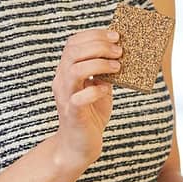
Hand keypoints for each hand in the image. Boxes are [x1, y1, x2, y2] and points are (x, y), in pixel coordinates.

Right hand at [51, 27, 121, 168]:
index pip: (72, 43)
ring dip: (99, 64)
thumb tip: (121, 52)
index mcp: (66, 71)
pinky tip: (107, 90)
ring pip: (75, 70)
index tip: (115, 35)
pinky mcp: (72, 114)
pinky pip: (80, 98)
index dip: (93, 35)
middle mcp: (62, 81)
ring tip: (117, 67)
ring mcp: (65, 97)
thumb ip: (104, 71)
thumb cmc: (91, 114)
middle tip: (119, 50)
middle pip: (73, 52)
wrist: (79, 146)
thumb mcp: (99, 86)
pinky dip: (96, 90)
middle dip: (99, 46)